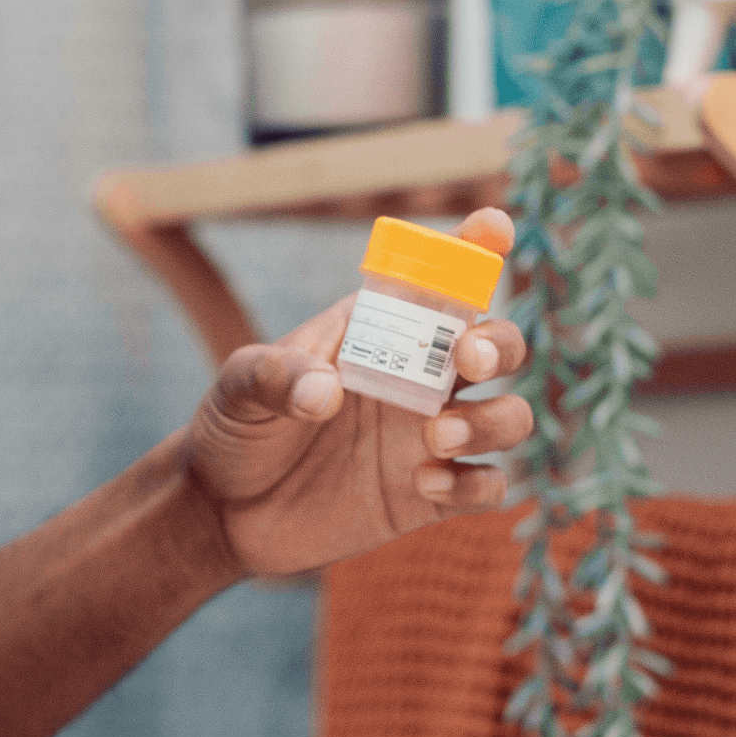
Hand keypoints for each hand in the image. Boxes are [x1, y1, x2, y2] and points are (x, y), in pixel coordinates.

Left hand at [185, 206, 533, 578]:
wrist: (225, 512)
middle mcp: (420, 378)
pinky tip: (424, 485)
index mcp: (382, 330)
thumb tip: (325, 393)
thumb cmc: (237, 427)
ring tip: (436, 438)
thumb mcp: (239, 386)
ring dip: (493, 422)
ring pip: (509, 416)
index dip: (477, 247)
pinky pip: (489, 486)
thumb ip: (276, 375)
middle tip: (468, 359)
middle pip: (500, 344)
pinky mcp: (428, 497)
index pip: (440, 279)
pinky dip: (474, 486)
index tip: (494, 224)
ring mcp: (431, 438)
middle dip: (501, 344)